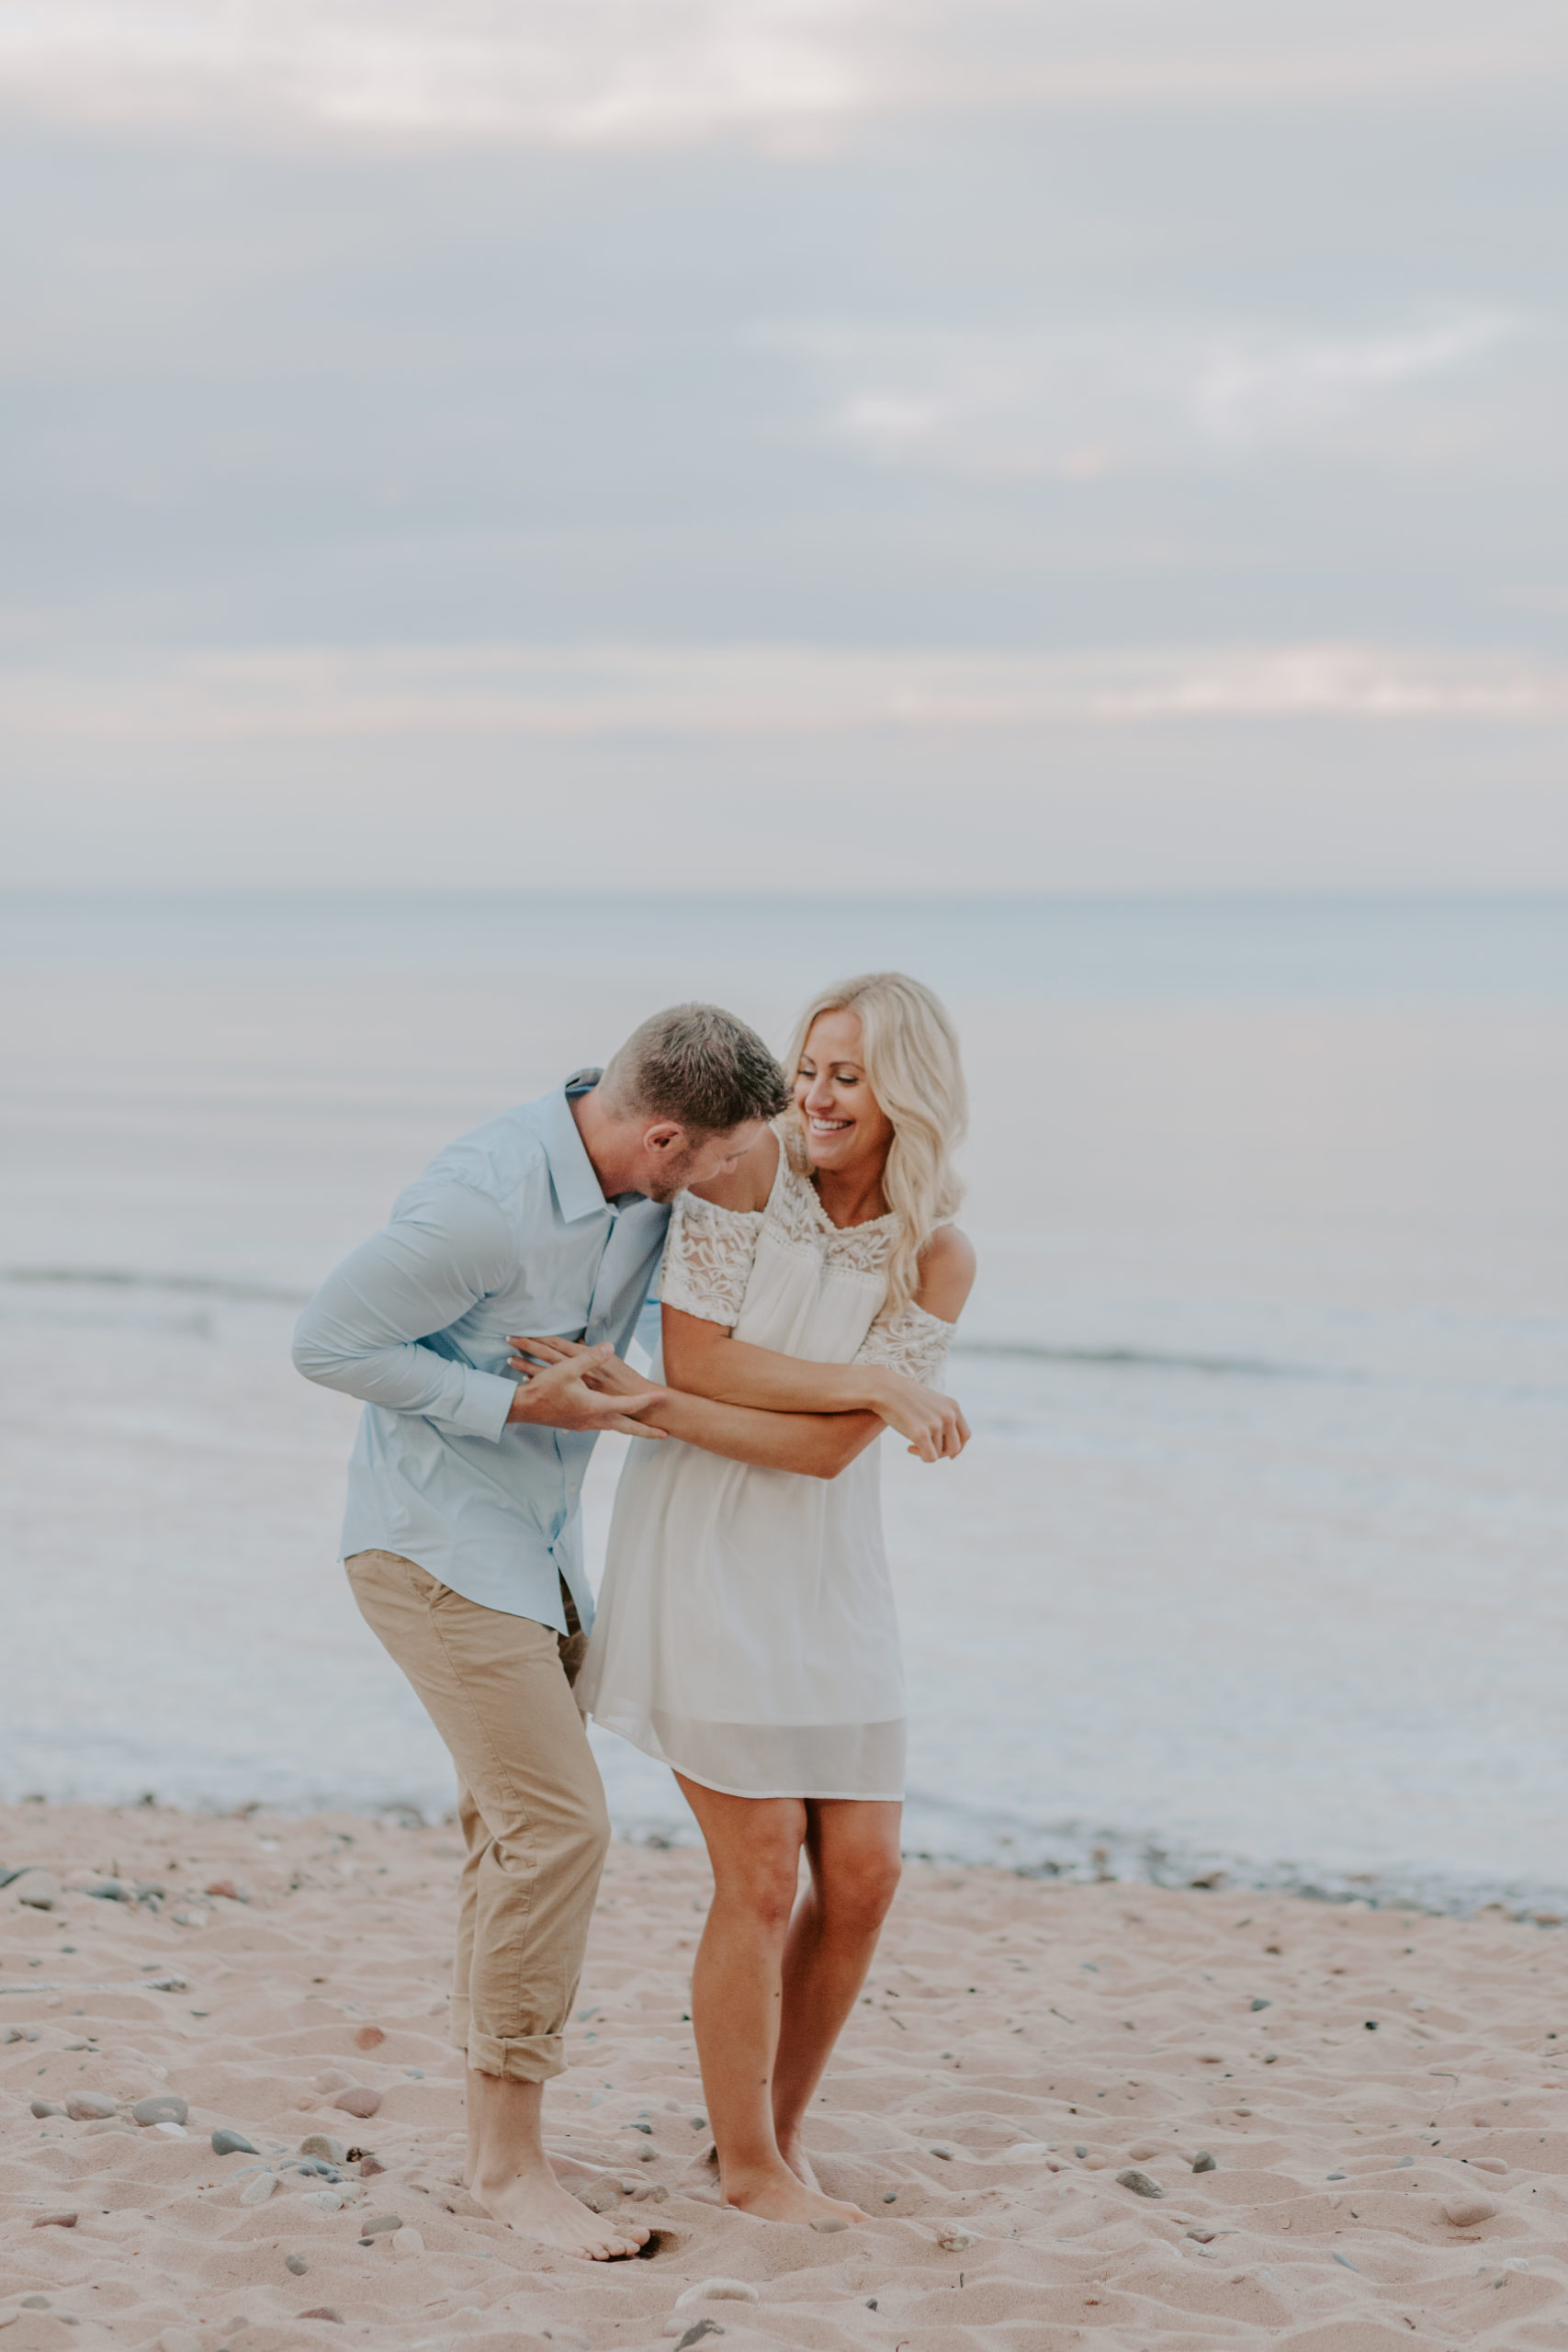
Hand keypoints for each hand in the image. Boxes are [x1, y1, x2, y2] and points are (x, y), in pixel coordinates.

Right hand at [504, 1337, 668, 1438]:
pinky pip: (602, 1426)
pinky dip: (614, 1424)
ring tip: (644, 1429)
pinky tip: (614, 1419)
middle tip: (665, 1435)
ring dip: (631, 1428)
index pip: (628, 1404)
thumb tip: (609, 1346)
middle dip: (647, 1432)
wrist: (523, 1407)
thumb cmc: (544, 1388)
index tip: (662, 1397)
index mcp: (595, 1406)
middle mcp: (594, 1420)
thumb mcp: (568, 1368)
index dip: (647, 1400)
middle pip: (627, 1428)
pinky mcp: (577, 1425)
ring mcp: (585, 1425)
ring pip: (615, 1428)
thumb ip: (590, 1357)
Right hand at [867, 1370, 969, 1462]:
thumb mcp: (932, 1403)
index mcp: (953, 1406)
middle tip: (926, 1448)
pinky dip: (921, 1456)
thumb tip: (952, 1451)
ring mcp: (936, 1424)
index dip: (957, 1446)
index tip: (945, 1452)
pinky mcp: (921, 1434)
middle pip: (955, 1448)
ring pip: (939, 1454)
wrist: (884, 1388)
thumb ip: (944, 1419)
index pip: (965, 1435)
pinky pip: (930, 1458)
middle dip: (941, 1453)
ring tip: (912, 1443)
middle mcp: (948, 1415)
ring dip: (926, 1451)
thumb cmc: (904, 1396)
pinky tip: (909, 1447)